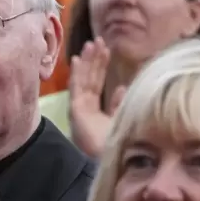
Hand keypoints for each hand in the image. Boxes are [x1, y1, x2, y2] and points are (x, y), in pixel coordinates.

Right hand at [69, 37, 125, 157]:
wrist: (113, 159)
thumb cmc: (121, 144)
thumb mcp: (124, 119)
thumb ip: (119, 104)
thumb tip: (120, 87)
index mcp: (98, 114)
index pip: (98, 86)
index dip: (102, 68)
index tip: (107, 51)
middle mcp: (87, 112)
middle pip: (90, 81)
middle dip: (95, 60)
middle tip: (99, 41)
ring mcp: (80, 112)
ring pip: (83, 81)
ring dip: (87, 62)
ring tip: (91, 43)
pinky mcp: (76, 112)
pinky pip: (76, 88)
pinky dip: (76, 73)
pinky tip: (78, 58)